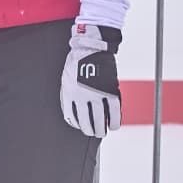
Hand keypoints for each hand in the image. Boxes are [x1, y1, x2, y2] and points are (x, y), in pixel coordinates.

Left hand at [61, 23, 123, 138]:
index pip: (72, 117)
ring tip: (102, 133)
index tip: (80, 127)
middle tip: (93, 133)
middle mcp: (83, 97)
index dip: (76, 124)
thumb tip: (72, 108)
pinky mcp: (110, 91)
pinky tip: (114, 126)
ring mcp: (97, 95)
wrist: (91, 49)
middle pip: (87, 121)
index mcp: (70, 94)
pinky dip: (115, 121)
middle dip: (90, 130)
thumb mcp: (67, 79)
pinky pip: (114, 111)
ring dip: (101, 129)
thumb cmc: (77, 63)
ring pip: (100, 119)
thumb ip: (69, 94)